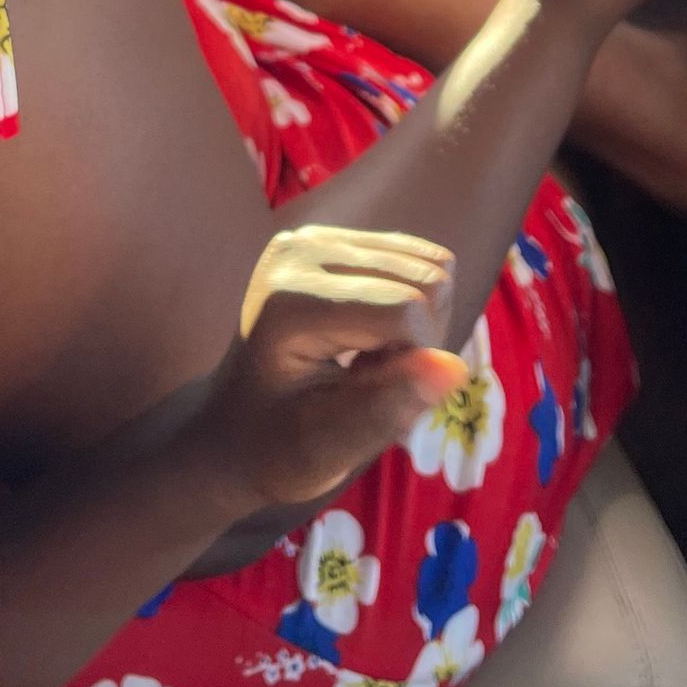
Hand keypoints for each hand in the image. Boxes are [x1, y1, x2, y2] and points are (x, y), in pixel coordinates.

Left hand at [187, 227, 469, 512]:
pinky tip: (368, 335)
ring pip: (433, 266)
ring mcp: (314, 236)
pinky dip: (412, 304)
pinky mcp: (333, 237)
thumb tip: (454, 367)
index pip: (407, 311)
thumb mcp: (327, 450)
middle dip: (420, 341)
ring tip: (365, 359)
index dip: (412, 365)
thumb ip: (387, 408)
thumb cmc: (276, 449)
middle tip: (368, 378)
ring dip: (418, 324)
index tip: (368, 395)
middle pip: (428, 280)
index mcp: (289, 302)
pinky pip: (419, 258)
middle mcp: (299, 250)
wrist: (232, 429)